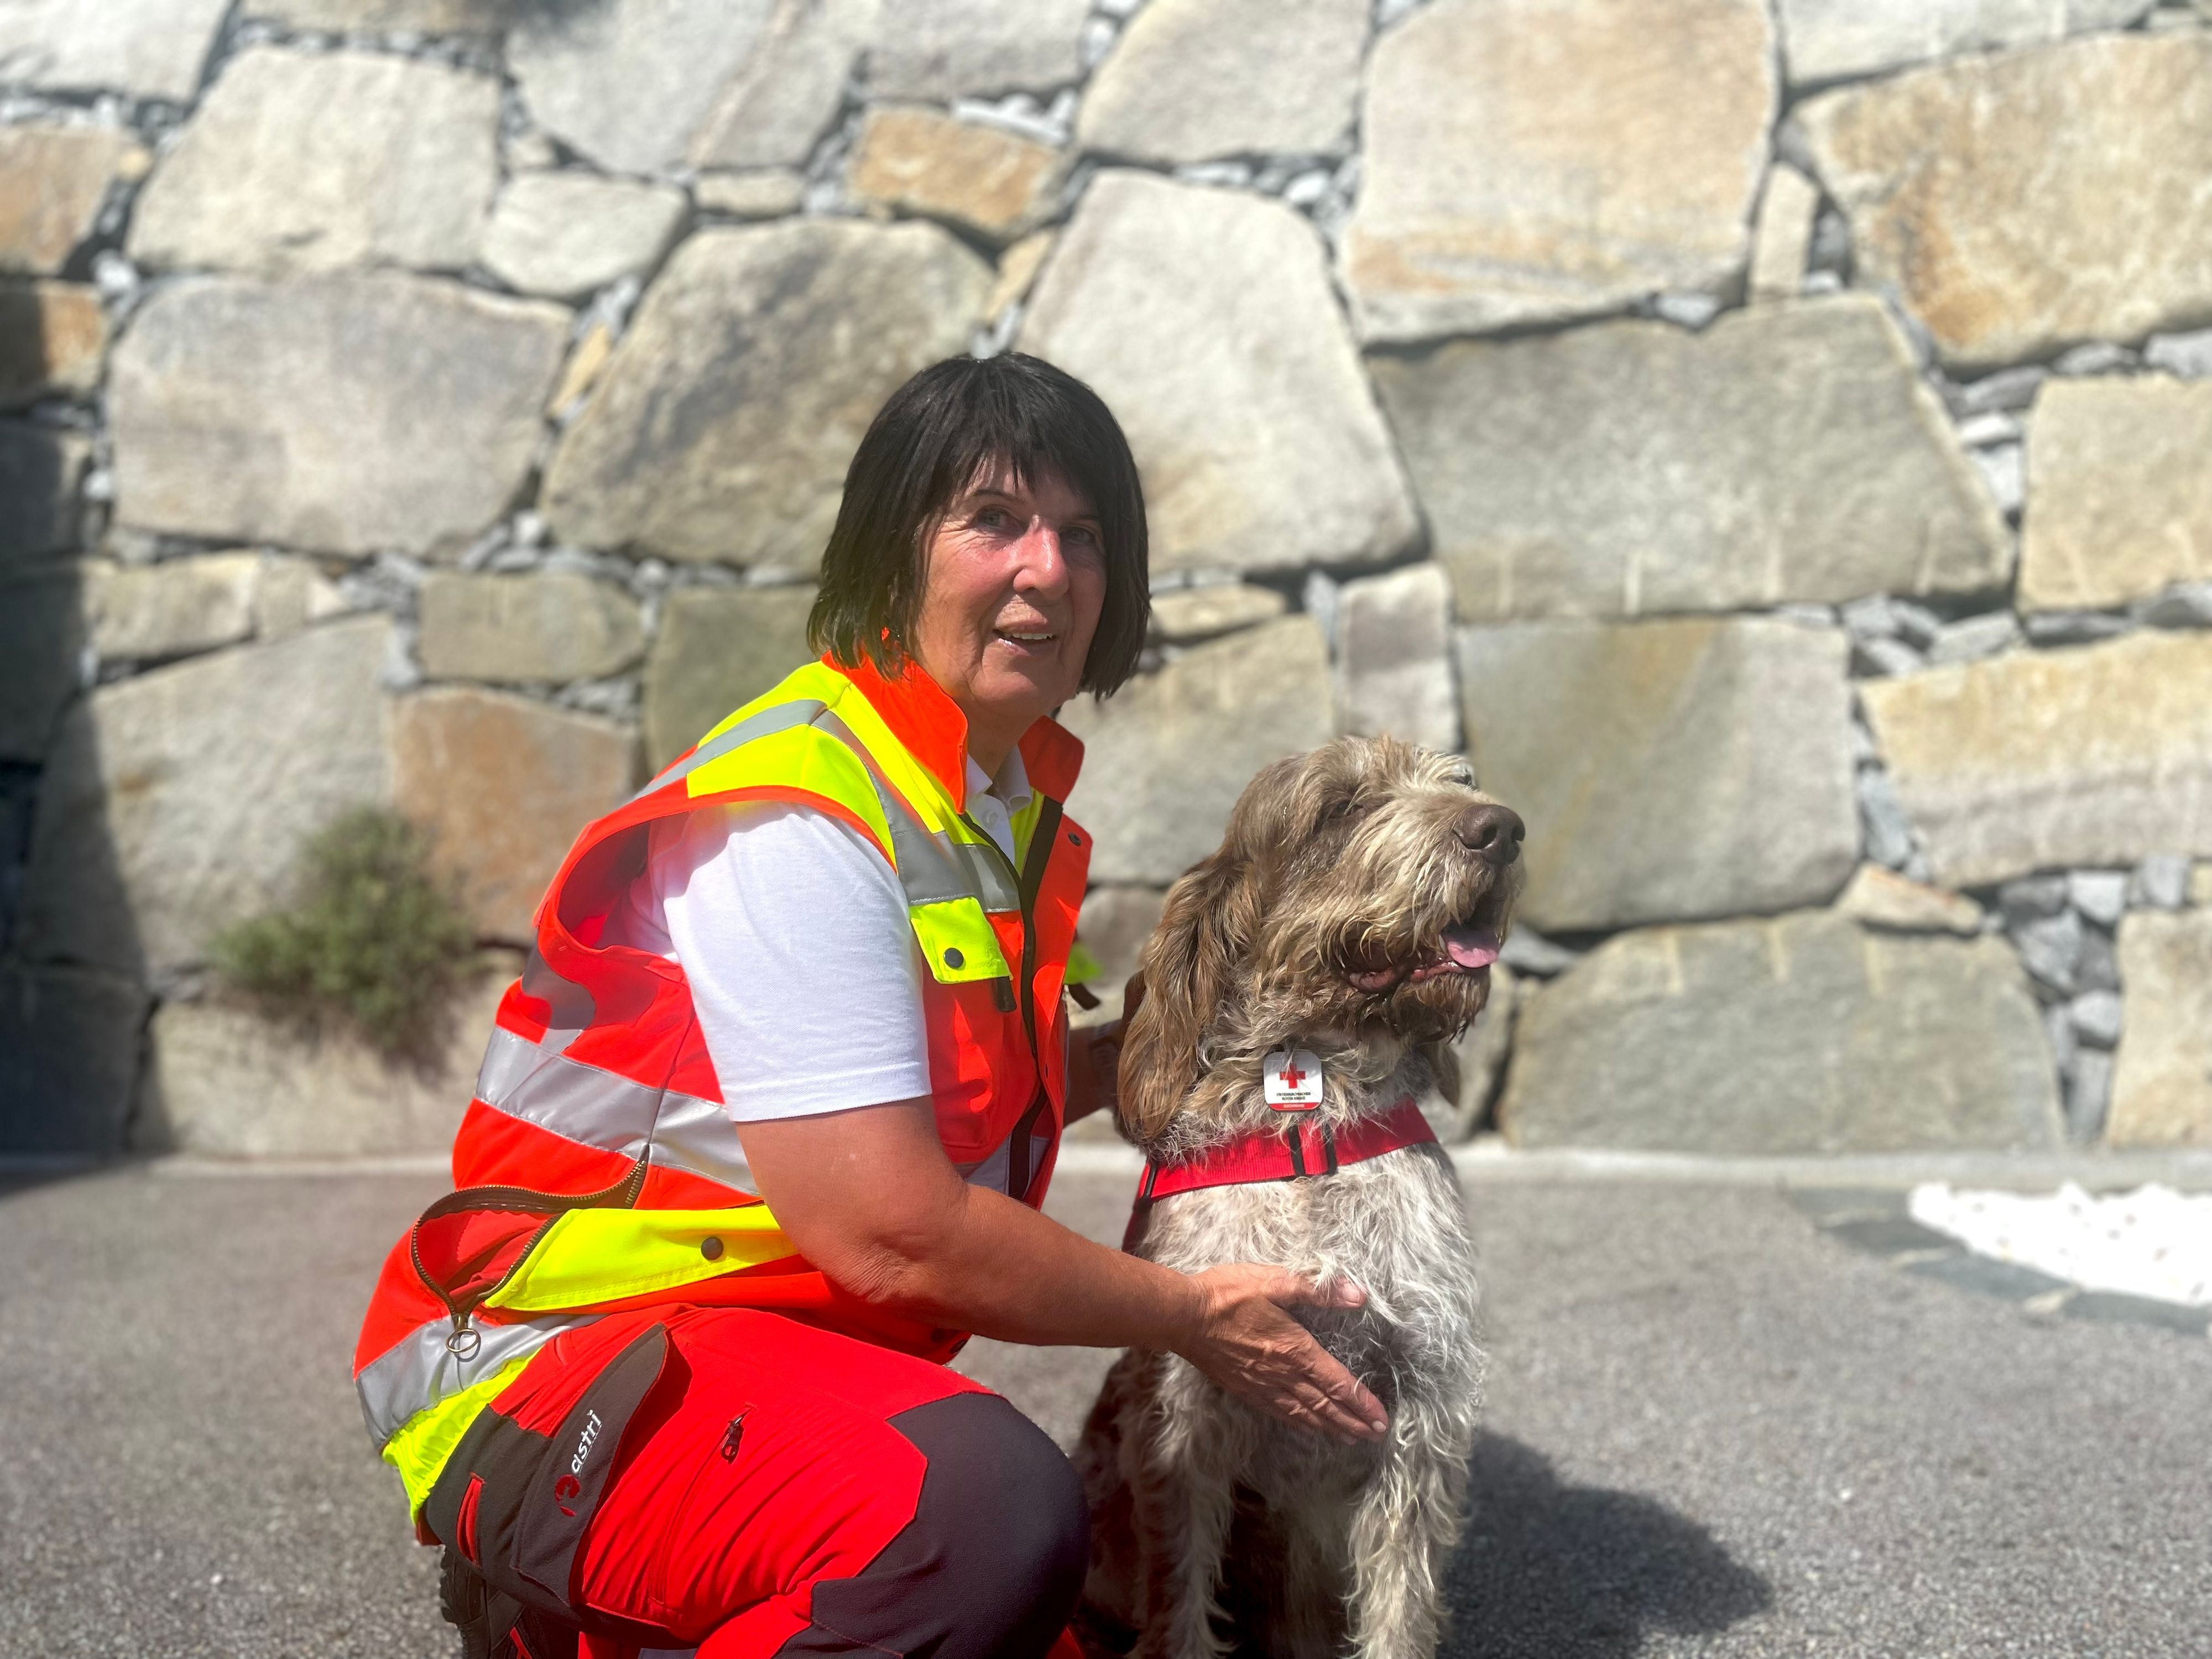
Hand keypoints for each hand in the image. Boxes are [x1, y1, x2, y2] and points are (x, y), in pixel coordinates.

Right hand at [1173, 1264, 1387, 1443]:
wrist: (1183, 1316)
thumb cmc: (1228, 1294)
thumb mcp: (1274, 1281)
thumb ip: (1317, 1290)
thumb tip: (1357, 1294)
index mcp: (1294, 1349)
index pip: (1337, 1382)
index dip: (1361, 1402)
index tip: (1381, 1419)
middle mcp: (1282, 1375)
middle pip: (1325, 1405)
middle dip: (1353, 1421)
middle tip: (1375, 1436)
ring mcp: (1262, 1386)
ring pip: (1304, 1414)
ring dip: (1331, 1427)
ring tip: (1351, 1438)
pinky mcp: (1245, 1389)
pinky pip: (1280, 1413)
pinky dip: (1301, 1424)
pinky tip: (1309, 1427)